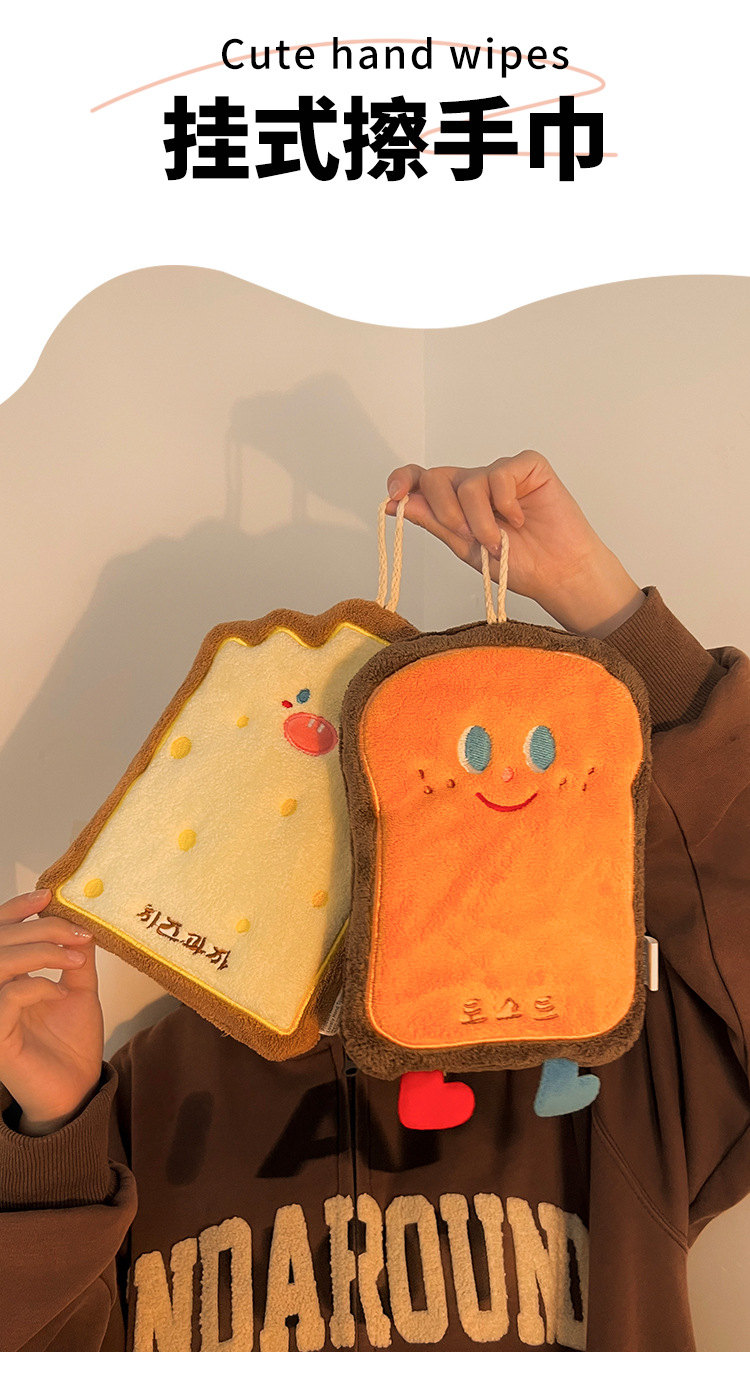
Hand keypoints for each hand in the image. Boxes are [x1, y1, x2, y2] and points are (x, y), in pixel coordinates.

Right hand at [0, 890, 103, 1134]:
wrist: (77, 1087)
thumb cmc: (71, 1041)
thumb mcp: (79, 989)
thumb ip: (76, 957)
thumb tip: (81, 921)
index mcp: (7, 975)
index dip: (16, 908)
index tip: (49, 895)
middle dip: (40, 927)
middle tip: (76, 932)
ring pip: (0, 963)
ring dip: (40, 952)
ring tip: (73, 959)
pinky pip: (7, 998)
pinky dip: (35, 986)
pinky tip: (57, 992)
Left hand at [387, 451, 644, 636]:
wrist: (558, 574)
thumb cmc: (518, 563)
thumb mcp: (465, 547)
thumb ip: (434, 521)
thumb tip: (392, 504)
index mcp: (456, 501)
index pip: (421, 478)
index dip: (403, 480)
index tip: (394, 497)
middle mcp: (475, 482)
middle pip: (437, 477)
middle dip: (445, 511)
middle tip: (466, 535)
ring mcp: (502, 472)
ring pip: (470, 481)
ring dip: (480, 519)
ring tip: (500, 540)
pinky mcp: (528, 466)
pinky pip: (501, 474)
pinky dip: (505, 503)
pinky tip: (520, 519)